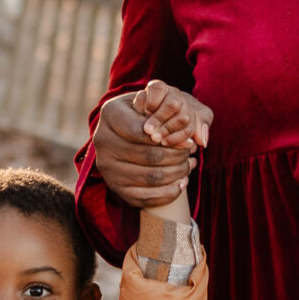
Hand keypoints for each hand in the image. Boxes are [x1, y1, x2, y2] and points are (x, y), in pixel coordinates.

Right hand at [93, 81, 211, 210]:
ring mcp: (106, 165)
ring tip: (189, 166)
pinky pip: (144, 197)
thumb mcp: (160, 102)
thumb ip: (179, 112)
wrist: (129, 129)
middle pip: (149, 155)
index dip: (171, 139)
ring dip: (176, 174)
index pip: (143, 131)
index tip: (190, 142)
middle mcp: (102, 139)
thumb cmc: (150, 112)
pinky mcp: (114, 186)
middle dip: (177, 157)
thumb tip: (196, 140)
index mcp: (110, 113)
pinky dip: (167, 193)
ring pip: (150, 176)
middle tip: (192, 155)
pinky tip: (181, 183)